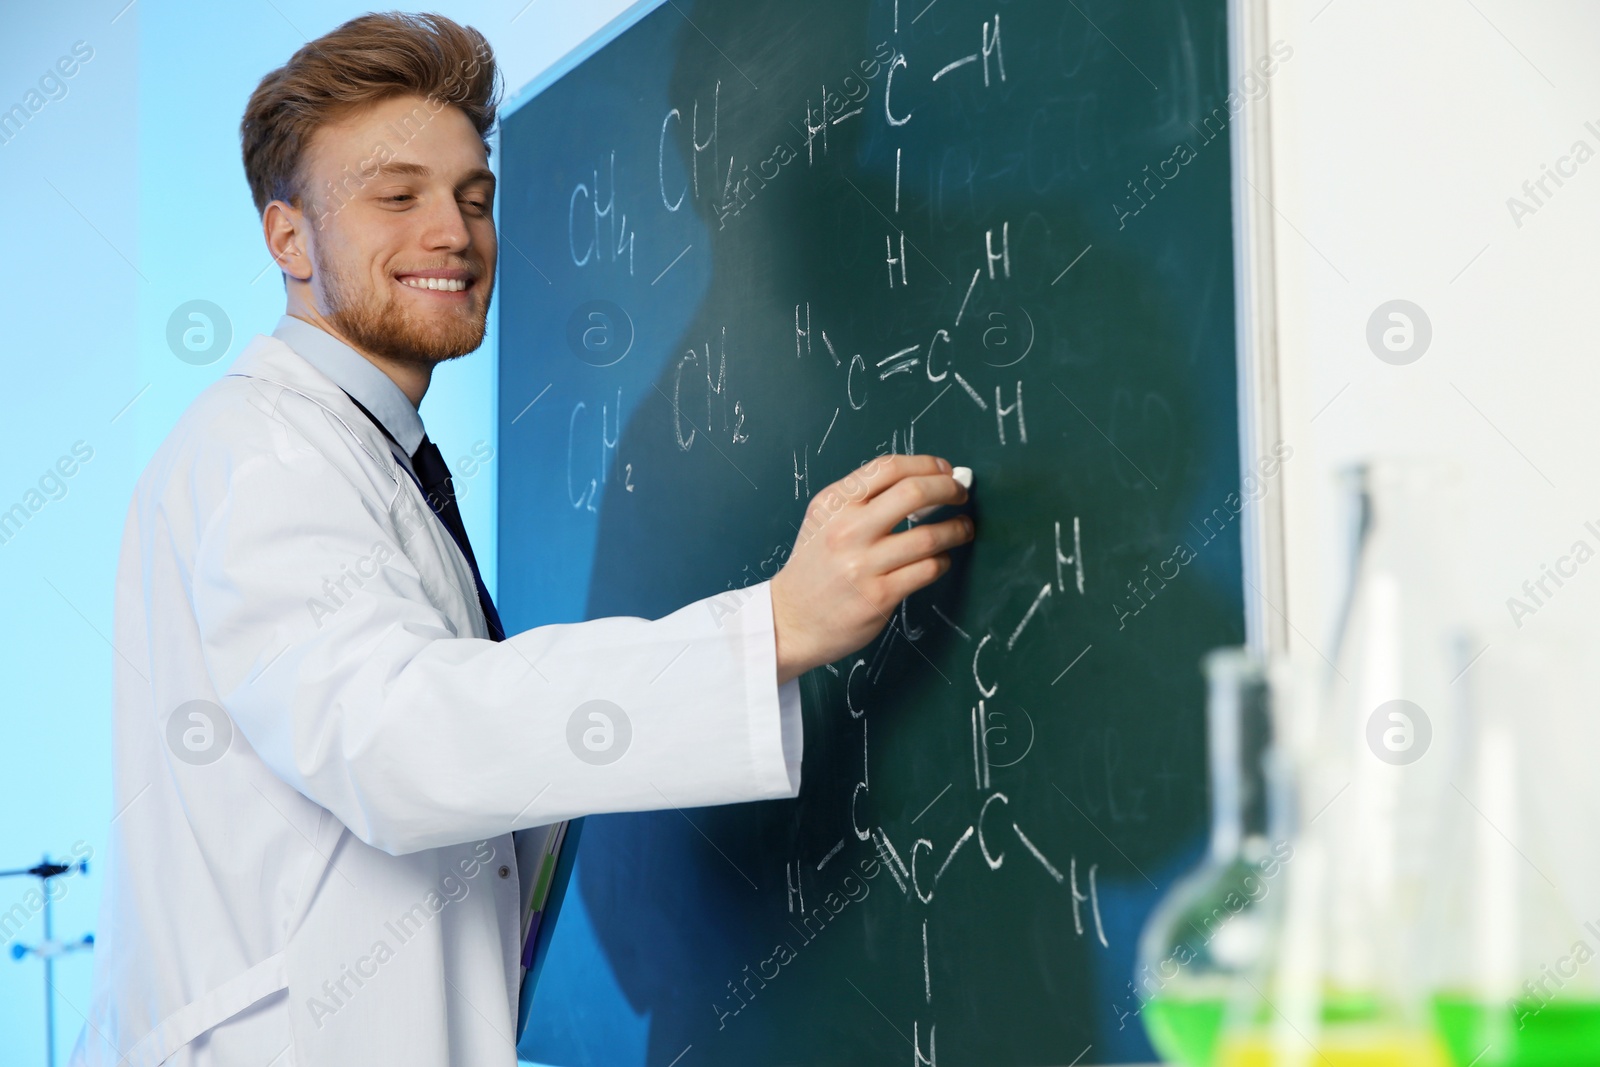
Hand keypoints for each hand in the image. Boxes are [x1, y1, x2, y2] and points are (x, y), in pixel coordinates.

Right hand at [770, 454, 973, 684]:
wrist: (790, 619)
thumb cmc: (814, 567)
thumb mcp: (825, 520)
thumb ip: (863, 499)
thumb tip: (923, 480)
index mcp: (834, 503)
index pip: (888, 467)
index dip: (926, 465)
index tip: (945, 471)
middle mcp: (847, 529)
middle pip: (914, 493)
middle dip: (949, 489)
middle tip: (960, 495)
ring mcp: (864, 564)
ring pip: (929, 536)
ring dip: (956, 528)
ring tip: (963, 528)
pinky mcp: (880, 596)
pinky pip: (927, 569)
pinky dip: (943, 561)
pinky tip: (941, 559)